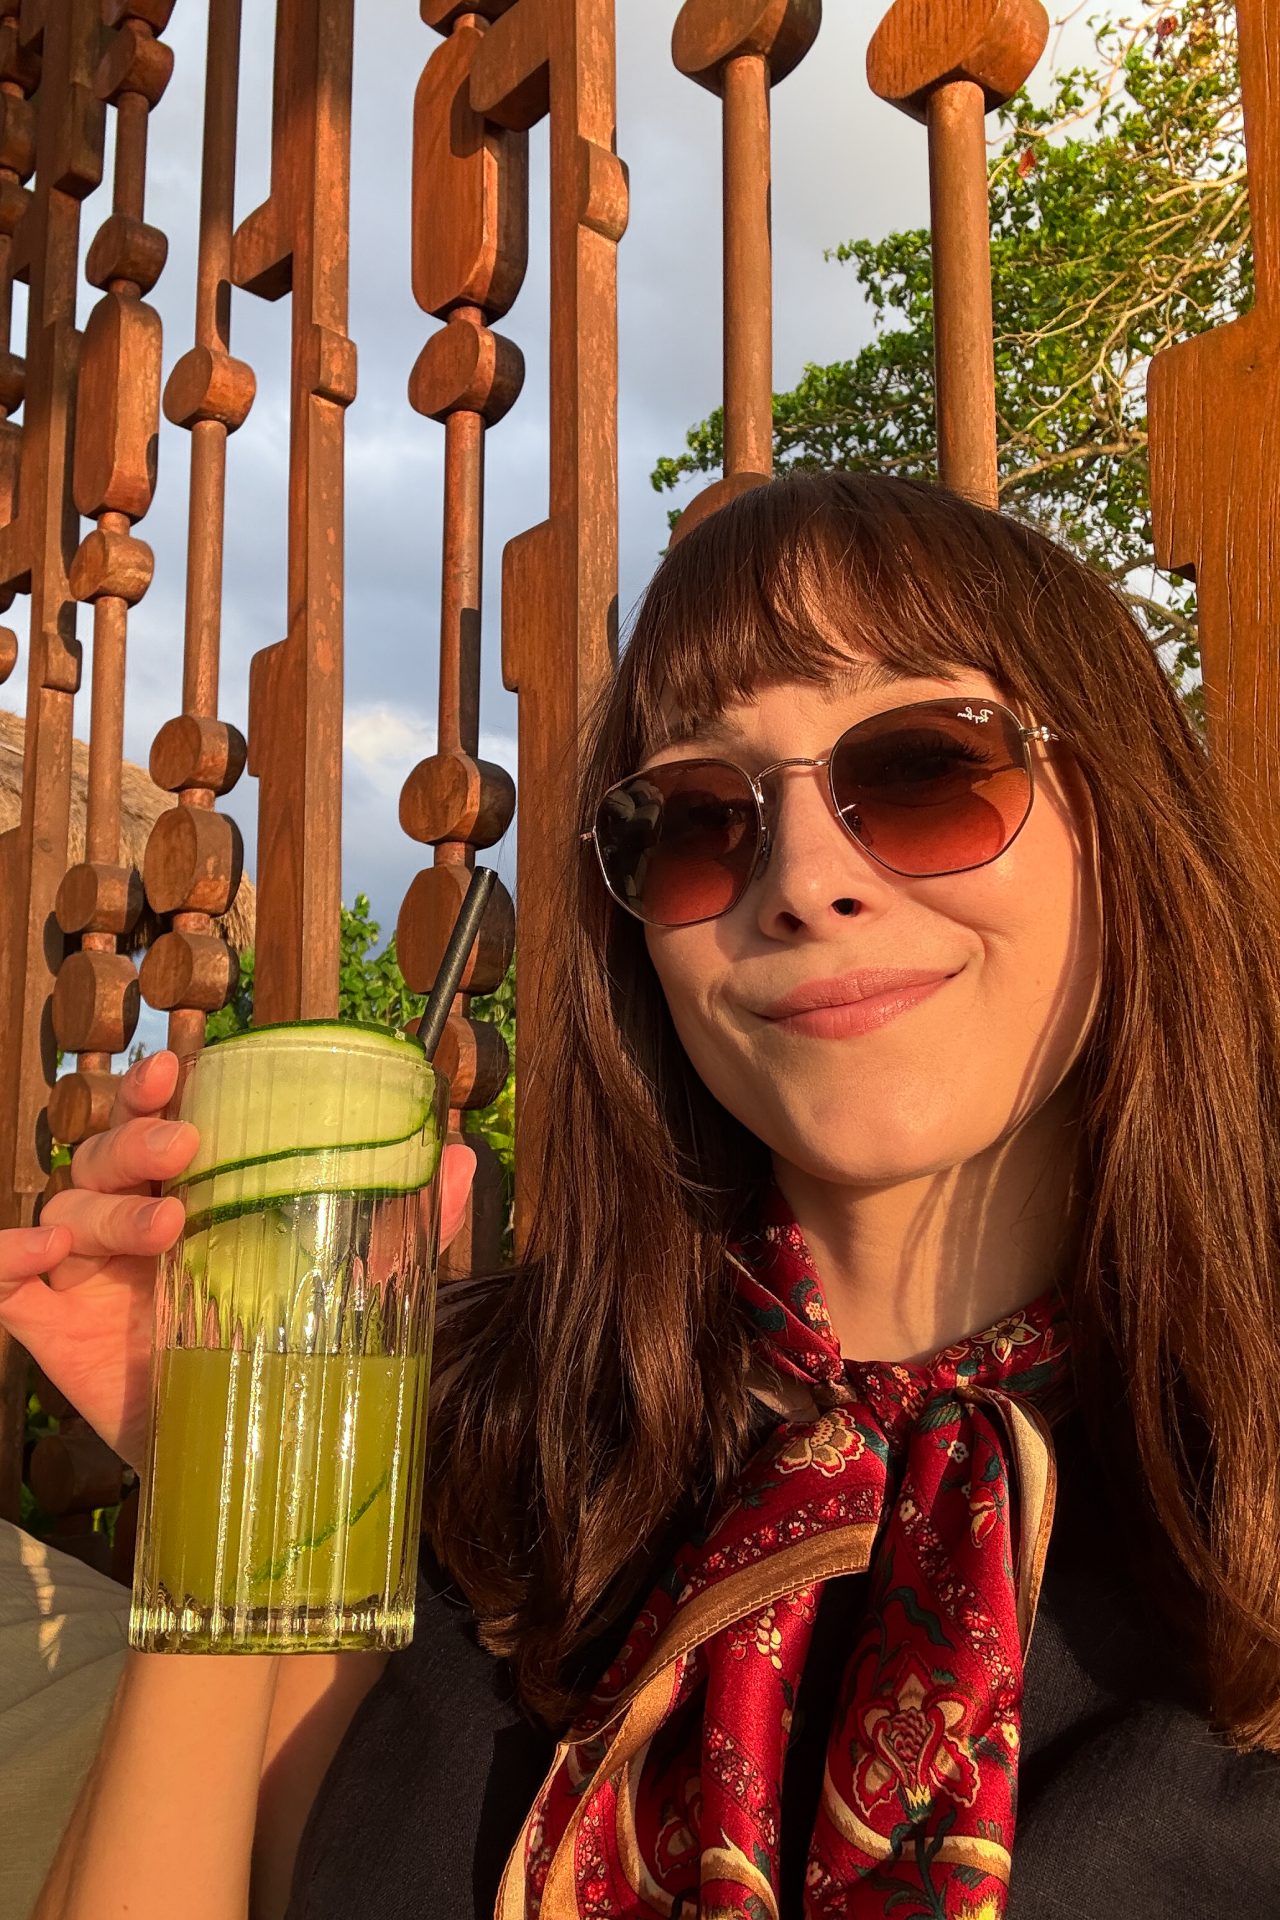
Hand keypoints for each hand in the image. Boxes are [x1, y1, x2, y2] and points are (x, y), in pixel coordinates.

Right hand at [0, 1050, 476, 1476]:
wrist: (251, 1464)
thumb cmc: (293, 1357)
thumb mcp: (361, 1288)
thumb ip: (407, 1226)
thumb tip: (466, 1158)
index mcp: (195, 1193)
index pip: (162, 1117)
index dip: (159, 1086)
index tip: (183, 1068)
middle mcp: (135, 1217)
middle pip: (110, 1149)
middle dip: (139, 1136)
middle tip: (186, 1148)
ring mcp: (86, 1269)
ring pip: (68, 1203)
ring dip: (107, 1205)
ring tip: (166, 1228)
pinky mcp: (49, 1322)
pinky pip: (3, 1277)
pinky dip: (7, 1255)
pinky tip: (37, 1256)